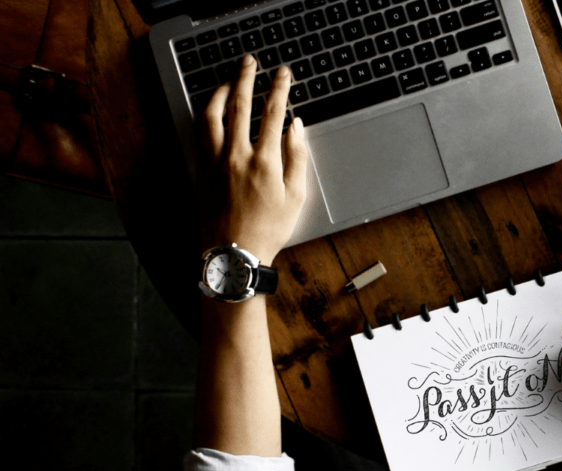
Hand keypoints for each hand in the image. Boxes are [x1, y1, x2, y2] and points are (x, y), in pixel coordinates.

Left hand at [198, 55, 307, 264]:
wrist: (234, 254)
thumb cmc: (269, 229)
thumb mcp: (296, 196)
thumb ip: (297, 157)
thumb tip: (295, 126)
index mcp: (265, 161)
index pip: (272, 112)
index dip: (279, 88)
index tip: (283, 73)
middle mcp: (236, 156)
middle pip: (240, 105)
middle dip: (246, 77)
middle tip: (250, 61)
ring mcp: (215, 161)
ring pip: (213, 115)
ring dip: (221, 92)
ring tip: (229, 80)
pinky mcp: (201, 170)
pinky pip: (200, 133)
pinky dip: (207, 115)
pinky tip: (212, 110)